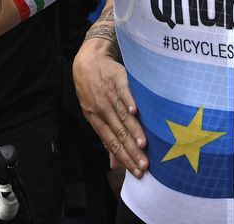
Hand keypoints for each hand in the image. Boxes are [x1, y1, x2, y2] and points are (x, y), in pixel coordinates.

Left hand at [73, 36, 147, 176]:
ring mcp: (109, 94)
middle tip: (144, 164)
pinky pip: (124, 92)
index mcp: (96, 120)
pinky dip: (129, 102)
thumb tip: (114, 165)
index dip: (124, 157)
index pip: (111, 143)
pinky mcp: (117, 79)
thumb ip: (107, 140)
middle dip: (131, 150)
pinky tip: (135, 112)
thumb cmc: (93, 92)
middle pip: (118, 133)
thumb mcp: (94, 115)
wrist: (88, 63)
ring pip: (122, 116)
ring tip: (144, 145)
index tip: (137, 171)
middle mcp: (102, 109)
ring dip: (133, 131)